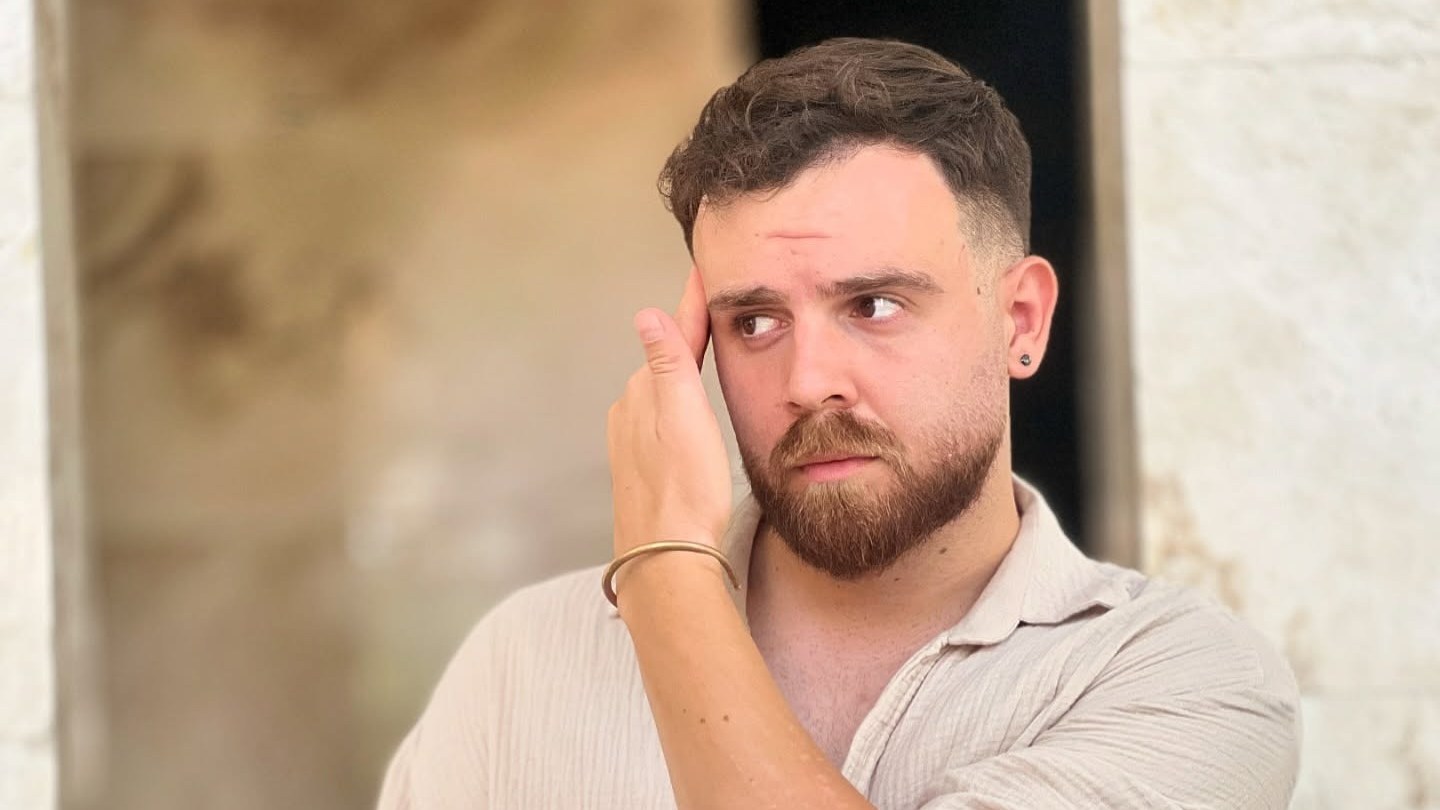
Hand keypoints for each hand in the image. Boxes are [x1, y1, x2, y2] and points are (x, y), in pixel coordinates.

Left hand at [606, 267, 732, 557]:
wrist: (667, 556)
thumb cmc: (684, 490)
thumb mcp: (682, 417)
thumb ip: (667, 364)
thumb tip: (646, 315)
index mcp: (644, 393)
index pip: (674, 337)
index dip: (693, 306)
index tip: (705, 271)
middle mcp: (631, 412)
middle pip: (667, 361)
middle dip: (690, 335)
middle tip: (715, 305)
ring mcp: (633, 440)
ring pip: (663, 392)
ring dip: (683, 372)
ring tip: (707, 352)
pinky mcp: (642, 466)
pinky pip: (662, 419)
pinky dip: (678, 404)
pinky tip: (690, 413)